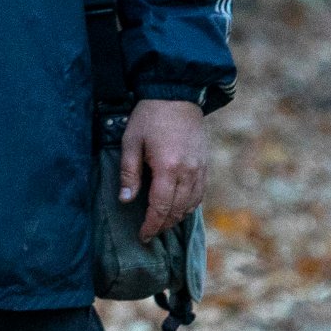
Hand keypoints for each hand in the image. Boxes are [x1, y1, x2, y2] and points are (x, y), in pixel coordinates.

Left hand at [117, 98, 207, 240]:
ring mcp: (199, 169)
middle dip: (162, 225)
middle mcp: (187, 172)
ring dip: (176, 218)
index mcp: (167, 168)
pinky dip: (189, 206)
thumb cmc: (150, 117)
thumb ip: (129, 173)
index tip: (142, 236)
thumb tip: (126, 200)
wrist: (177, 95)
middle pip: (176, 210)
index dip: (151, 225)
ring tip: (162, 223)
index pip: (160, 207)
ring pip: (190, 205)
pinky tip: (179, 208)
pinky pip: (200, 194)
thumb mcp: (131, 142)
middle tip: (149, 233)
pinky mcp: (205, 164)